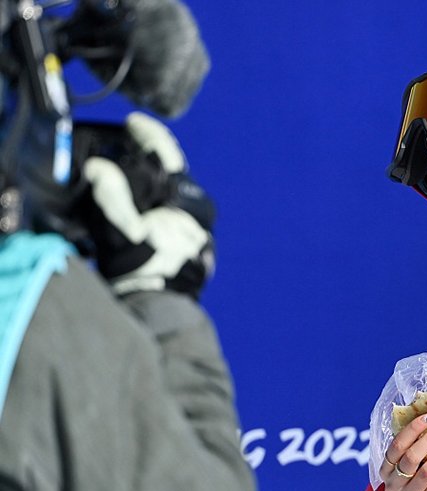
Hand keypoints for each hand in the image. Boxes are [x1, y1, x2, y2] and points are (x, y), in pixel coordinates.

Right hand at [80, 112, 214, 297]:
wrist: (163, 302)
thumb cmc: (144, 264)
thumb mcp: (122, 226)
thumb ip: (111, 193)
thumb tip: (99, 167)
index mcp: (183, 197)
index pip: (167, 153)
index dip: (149, 134)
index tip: (133, 122)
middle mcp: (197, 208)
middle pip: (171, 173)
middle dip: (150, 159)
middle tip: (129, 146)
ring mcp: (198, 225)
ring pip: (173, 194)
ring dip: (153, 184)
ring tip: (129, 177)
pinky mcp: (194, 241)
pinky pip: (175, 212)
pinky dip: (157, 204)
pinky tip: (141, 208)